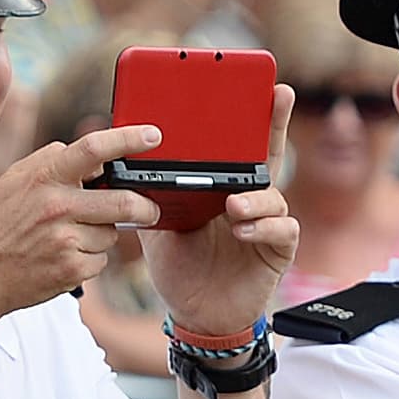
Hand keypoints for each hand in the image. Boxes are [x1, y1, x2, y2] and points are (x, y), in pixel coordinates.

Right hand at [0, 125, 163, 315]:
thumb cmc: (0, 224)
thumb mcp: (15, 180)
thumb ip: (51, 160)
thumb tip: (92, 155)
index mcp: (44, 177)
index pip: (93, 149)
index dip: (128, 140)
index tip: (153, 135)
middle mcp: (57, 206)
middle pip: (123, 201)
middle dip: (145, 207)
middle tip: (149, 209)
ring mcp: (65, 239)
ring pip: (112, 233)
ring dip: (103, 234)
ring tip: (72, 237)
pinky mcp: (72, 268)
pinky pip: (102, 259)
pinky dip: (91, 258)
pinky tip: (65, 256)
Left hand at [140, 83, 300, 334]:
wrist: (196, 313)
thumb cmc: (180, 264)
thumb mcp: (158, 225)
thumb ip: (148, 194)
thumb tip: (117, 160)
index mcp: (222, 186)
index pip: (238, 144)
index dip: (252, 114)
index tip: (261, 84)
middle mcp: (250, 197)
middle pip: (268, 154)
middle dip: (276, 123)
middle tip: (280, 95)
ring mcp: (267, 222)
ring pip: (273, 195)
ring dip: (254, 196)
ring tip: (233, 205)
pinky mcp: (276, 250)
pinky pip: (281, 230)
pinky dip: (263, 226)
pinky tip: (240, 228)